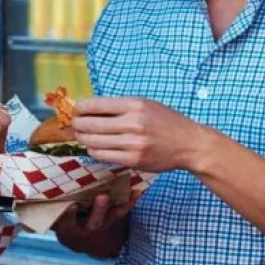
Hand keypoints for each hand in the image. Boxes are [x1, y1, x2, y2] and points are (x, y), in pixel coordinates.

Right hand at [54, 188, 132, 259]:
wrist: (81, 240)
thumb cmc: (63, 222)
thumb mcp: (54, 221)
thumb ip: (50, 212)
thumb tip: (31, 211)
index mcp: (68, 229)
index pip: (67, 223)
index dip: (68, 216)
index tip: (71, 206)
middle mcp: (86, 229)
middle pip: (94, 221)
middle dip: (99, 210)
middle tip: (102, 197)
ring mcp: (102, 225)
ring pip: (112, 217)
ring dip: (122, 205)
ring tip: (131, 193)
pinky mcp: (112, 219)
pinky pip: (123, 212)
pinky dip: (131, 202)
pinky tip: (139, 191)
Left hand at [72, 97, 209, 173]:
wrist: (189, 144)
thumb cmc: (167, 123)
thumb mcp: (147, 105)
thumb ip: (121, 107)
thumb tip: (90, 109)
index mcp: (135, 105)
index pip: (95, 105)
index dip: (80, 108)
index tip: (77, 110)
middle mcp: (133, 123)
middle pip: (90, 124)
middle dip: (77, 124)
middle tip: (76, 124)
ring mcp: (133, 143)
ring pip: (93, 141)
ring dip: (84, 138)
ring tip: (84, 136)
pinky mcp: (133, 160)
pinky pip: (102, 155)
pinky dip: (95, 150)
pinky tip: (97, 147)